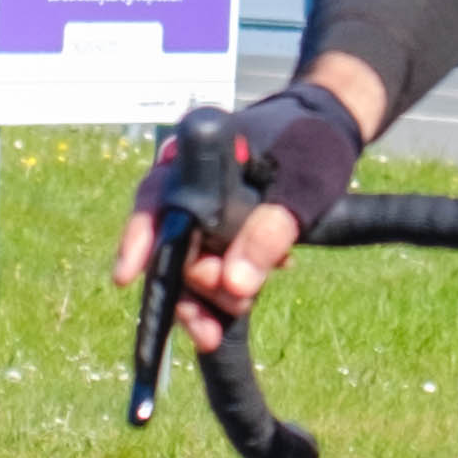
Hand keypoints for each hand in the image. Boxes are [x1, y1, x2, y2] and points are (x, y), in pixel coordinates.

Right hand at [108, 81, 364, 354]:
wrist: (331, 136)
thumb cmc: (312, 145)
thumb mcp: (302, 184)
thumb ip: (271, 228)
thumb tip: (233, 284)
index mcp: (197, 155)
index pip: (155, 196)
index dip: (138, 238)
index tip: (127, 276)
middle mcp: (188, 184)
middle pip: (171, 240)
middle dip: (191, 283)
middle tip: (223, 312)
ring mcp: (203, 213)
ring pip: (189, 263)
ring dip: (205, 299)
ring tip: (228, 321)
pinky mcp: (222, 237)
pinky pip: (212, 270)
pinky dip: (223, 294)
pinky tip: (240, 307)